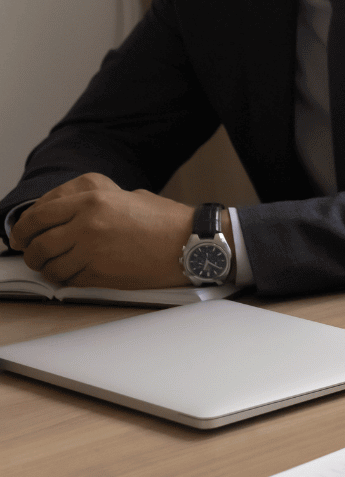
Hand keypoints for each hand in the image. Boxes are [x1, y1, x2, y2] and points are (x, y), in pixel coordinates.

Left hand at [7, 173, 193, 288]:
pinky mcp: (102, 274)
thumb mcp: (125, 195)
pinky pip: (69, 280)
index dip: (22, 229)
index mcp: (92, 199)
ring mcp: (93, 251)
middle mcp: (87, 224)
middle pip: (38, 243)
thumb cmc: (165, 219)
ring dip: (46, 269)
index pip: (38, 215)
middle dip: (31, 252)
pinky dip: (65, 280)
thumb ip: (92, 202)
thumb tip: (63, 215)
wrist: (192, 243)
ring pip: (50, 265)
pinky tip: (71, 276)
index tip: (19, 236)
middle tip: (33, 255)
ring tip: (52, 268)